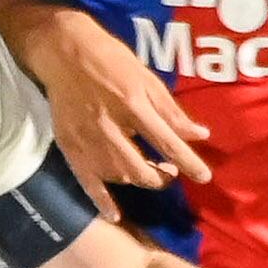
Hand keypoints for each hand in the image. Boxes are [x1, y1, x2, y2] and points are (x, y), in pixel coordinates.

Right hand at [24, 8, 211, 217]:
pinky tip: (114, 215)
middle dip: (162, 176)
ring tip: (148, 173)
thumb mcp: (146, 77)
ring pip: (118, 176)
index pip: (166, 141)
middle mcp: (109, 126)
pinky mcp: (70, 147)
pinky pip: (87, 182)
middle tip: (170, 171)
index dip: (188, 161)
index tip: (204, 177)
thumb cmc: (110, 59)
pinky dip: (101, 201)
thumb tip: (199, 134)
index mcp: (132, 104)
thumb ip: (171, 110)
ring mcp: (87, 140)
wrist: (63, 52)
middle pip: (141, 168)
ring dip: (138, 181)